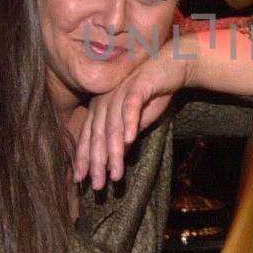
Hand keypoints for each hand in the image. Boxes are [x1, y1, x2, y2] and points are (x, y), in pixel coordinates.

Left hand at [75, 44, 193, 188]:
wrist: (172, 67)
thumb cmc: (153, 94)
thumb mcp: (136, 121)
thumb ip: (123, 137)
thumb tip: (113, 160)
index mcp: (101, 107)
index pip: (88, 135)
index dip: (83, 157)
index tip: (79, 179)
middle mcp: (105, 99)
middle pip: (97, 134)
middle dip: (96, 162)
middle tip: (97, 185)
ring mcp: (119, 92)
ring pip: (112, 126)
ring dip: (114, 152)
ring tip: (115, 174)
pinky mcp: (137, 85)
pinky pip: (130, 106)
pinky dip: (129, 123)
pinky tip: (129, 140)